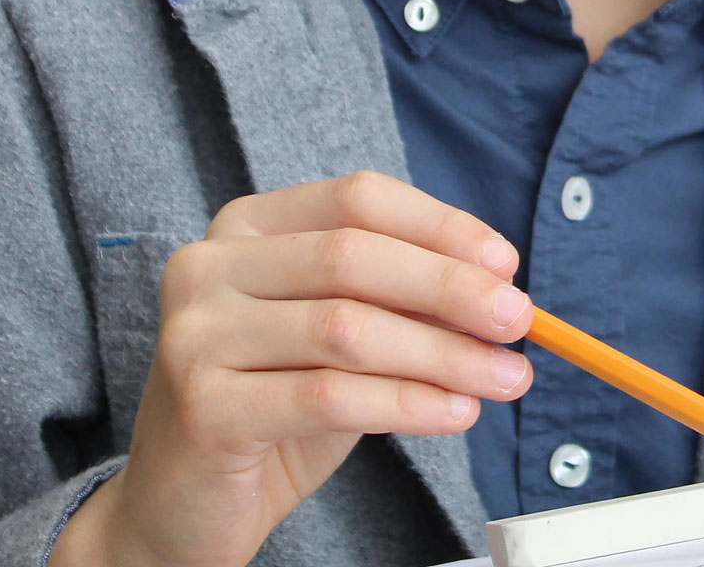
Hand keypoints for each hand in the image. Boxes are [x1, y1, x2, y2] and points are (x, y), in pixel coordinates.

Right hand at [52, 172, 533, 566]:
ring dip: (443, 354)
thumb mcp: (341, 341)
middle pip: (353, 256)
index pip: (357, 199)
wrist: (184, 505)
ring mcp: (196, 334)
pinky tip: (455, 413)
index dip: (440, 226)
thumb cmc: (272, 408)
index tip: (505, 264)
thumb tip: (497, 292)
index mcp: (245, 228)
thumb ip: (401, 306)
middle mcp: (208, 267)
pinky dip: (408, 403)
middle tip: (520, 321)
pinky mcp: (205, 405)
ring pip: (348, 328)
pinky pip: (330, 396)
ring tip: (504, 378)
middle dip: (451, 288)